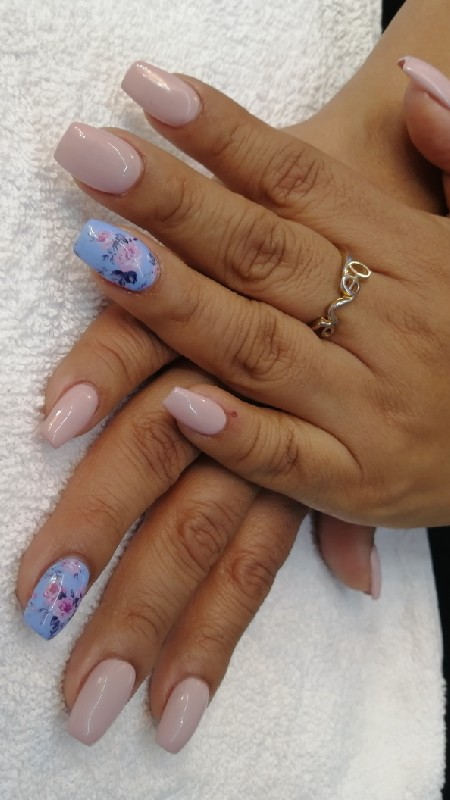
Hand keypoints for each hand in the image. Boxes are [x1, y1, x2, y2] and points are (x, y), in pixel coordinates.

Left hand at [54, 61, 449, 526]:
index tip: (150, 93)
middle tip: (95, 156)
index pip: (302, 185)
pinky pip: (286, 457)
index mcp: (412, 257)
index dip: (225, 136)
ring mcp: (369, 407)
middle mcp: (389, 325)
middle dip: (174, 204)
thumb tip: (413, 83)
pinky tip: (177, 402)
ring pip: (260, 348)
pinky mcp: (357, 480)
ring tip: (104, 252)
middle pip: (265, 254)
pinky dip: (234, 432)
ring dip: (179, 304)